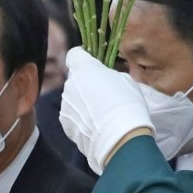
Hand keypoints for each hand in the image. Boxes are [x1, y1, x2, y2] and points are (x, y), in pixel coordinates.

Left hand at [60, 47, 152, 173]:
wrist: (120, 138)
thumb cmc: (127, 104)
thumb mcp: (126, 80)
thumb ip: (108, 75)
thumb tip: (102, 78)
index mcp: (83, 69)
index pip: (74, 55)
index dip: (83, 58)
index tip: (91, 63)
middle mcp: (69, 85)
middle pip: (75, 79)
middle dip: (86, 83)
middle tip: (103, 94)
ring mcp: (65, 105)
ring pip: (73, 98)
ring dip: (83, 102)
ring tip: (102, 114)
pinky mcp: (65, 123)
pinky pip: (73, 116)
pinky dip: (81, 119)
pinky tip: (96, 127)